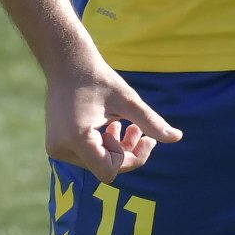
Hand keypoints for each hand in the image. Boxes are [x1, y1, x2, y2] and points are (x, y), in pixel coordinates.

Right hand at [47, 59, 180, 179]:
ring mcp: (56, 148)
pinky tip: (110, 126)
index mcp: (77, 139)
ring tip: (125, 125)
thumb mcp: (127, 100)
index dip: (132, 159)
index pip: (109, 170)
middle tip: (138, 130)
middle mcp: (61, 148)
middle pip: (104, 168)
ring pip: (96, 163)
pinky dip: (102, 145)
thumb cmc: (98, 78)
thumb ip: (150, 122)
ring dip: (115, 148)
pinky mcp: (56, 145)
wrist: (67, 63)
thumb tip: (177, 137)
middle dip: (126, 152)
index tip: (146, 138)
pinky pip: (86, 156)